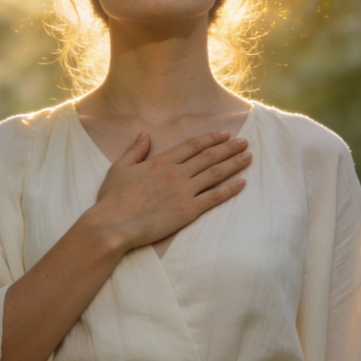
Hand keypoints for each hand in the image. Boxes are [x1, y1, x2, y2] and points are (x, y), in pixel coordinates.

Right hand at [89, 131, 250, 252]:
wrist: (114, 225)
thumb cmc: (113, 199)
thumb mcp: (120, 168)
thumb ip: (135, 150)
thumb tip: (145, 135)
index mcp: (161, 161)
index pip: (193, 145)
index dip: (211, 139)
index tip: (225, 135)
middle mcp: (176, 173)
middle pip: (209, 156)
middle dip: (229, 148)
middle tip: (245, 142)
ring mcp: (184, 191)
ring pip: (215, 173)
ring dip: (233, 164)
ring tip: (248, 157)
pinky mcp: (188, 211)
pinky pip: (214, 197)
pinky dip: (230, 189)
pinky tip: (242, 183)